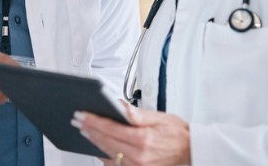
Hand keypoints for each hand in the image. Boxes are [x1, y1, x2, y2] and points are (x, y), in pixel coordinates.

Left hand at [72, 102, 190, 165]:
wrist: (190, 150)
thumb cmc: (177, 133)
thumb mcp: (160, 117)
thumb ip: (139, 114)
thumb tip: (122, 107)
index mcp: (143, 140)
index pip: (110, 128)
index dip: (93, 121)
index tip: (81, 115)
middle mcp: (138, 156)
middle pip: (106, 141)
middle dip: (89, 129)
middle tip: (77, 120)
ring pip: (108, 153)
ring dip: (94, 141)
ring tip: (84, 130)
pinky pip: (115, 164)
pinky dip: (105, 155)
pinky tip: (97, 146)